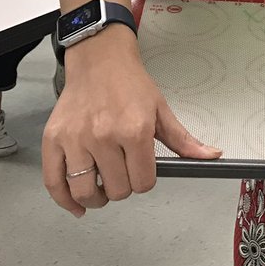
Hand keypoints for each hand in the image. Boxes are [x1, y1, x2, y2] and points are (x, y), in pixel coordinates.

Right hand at [41, 28, 220, 216]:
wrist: (100, 61)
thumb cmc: (130, 85)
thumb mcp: (162, 110)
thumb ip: (183, 140)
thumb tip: (211, 156)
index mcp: (135, 131)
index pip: (143, 182)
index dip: (145, 182)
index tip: (143, 174)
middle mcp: (104, 137)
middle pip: (116, 189)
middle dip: (123, 188)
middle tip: (123, 176)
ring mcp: (75, 139)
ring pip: (84, 190)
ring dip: (96, 199)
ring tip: (102, 191)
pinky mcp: (53, 140)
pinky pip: (53, 182)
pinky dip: (64, 200)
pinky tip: (76, 204)